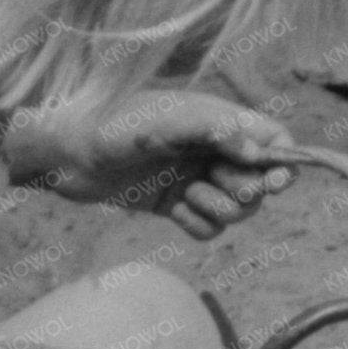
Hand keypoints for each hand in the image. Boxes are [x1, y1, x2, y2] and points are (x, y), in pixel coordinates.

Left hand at [10, 90, 299, 240]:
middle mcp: (212, 149)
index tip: (274, 183)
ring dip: (218, 211)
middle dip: (244, 193)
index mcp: (218, 121)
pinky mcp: (176, 204)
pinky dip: (198, 225)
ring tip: (187, 199)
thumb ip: (215, 129)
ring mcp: (195, 178)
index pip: (274, 139)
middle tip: (209, 186)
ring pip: (236, 210)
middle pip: (260, 182)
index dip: (283, 162)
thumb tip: (258, 151)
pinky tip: (174, 212)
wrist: (63, 153)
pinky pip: (209, 227)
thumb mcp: (166, 120)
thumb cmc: (112, 124)